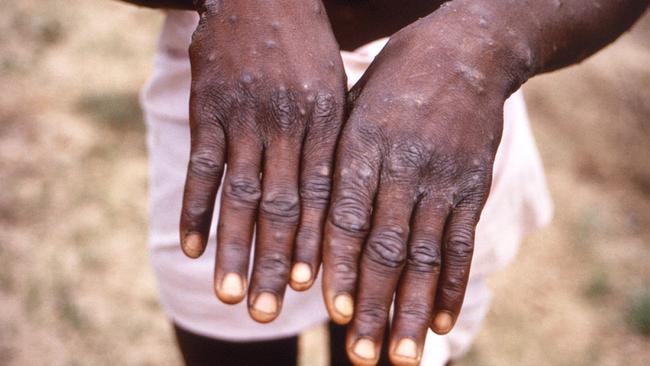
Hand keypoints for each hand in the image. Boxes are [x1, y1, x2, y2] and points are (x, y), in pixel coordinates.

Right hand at [180, 0, 345, 322]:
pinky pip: (202, 167)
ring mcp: (244, 117)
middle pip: (281, 206)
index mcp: (325, 121)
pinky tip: (190, 247)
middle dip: (276, 261)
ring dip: (233, 248)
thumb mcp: (335, 88)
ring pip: (239, 194)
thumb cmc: (306, 47)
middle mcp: (287, 124)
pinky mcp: (208, 109)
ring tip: (230, 294)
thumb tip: (338, 202)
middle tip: (270, 311)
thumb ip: (334, 142)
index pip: (322, 195)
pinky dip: (195, 209)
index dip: (317, 243)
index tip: (313, 288)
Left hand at [322, 9, 521, 364]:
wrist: (467, 50)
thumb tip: (311, 224)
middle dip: (373, 305)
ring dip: (411, 309)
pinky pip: (462, 242)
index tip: (333, 312)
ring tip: (401, 355)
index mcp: (363, 144)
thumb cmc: (395, 81)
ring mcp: (443, 178)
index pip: (347, 216)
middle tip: (362, 356)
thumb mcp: (354, 105)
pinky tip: (440, 321)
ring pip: (425, 254)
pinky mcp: (473, 186)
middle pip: (386, 247)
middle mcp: (403, 166)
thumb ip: (336, 161)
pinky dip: (451, 285)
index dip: (340, 266)